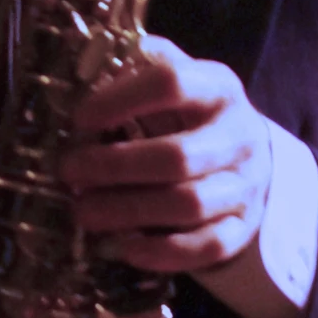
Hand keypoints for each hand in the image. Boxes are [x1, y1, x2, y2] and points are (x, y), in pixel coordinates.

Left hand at [58, 34, 273, 272]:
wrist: (248, 159)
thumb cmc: (191, 117)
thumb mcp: (175, 84)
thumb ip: (134, 72)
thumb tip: (82, 65)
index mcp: (218, 88)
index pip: (171, 84)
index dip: (121, 99)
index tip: (80, 118)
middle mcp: (240, 136)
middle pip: (177, 156)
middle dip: (114, 166)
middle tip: (68, 171)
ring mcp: (247, 186)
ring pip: (188, 204)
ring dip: (127, 211)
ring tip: (83, 212)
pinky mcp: (243, 229)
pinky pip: (207, 247)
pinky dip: (163, 252)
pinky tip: (124, 247)